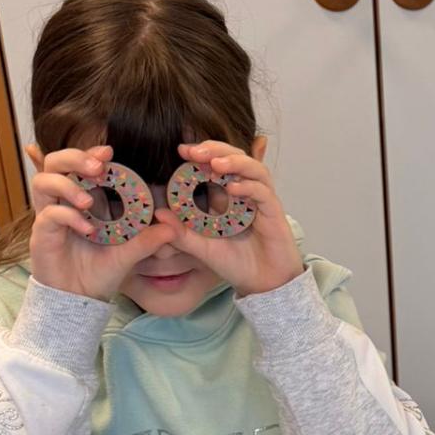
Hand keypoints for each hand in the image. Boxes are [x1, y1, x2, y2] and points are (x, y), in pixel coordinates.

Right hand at [28, 146, 172, 300]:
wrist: (79, 299)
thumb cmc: (99, 273)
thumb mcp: (128, 254)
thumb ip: (147, 240)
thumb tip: (173, 227)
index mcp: (81, 199)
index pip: (77, 163)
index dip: (90, 152)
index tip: (109, 151)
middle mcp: (61, 202)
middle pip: (54, 162)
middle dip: (74, 157)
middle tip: (98, 167)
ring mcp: (49, 216)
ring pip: (42, 181)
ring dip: (67, 185)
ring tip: (89, 202)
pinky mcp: (41, 234)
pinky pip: (48, 214)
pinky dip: (68, 216)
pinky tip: (87, 229)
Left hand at [159, 141, 303, 297]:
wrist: (263, 286)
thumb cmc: (237, 264)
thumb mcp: (203, 249)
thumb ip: (182, 233)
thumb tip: (159, 214)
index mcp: (227, 195)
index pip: (216, 163)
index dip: (201, 152)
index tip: (182, 150)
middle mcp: (246, 192)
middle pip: (235, 156)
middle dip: (215, 148)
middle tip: (194, 151)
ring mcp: (261, 200)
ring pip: (254, 168)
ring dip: (235, 161)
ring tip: (215, 164)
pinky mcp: (274, 212)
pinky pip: (264, 193)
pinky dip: (249, 187)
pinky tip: (233, 189)